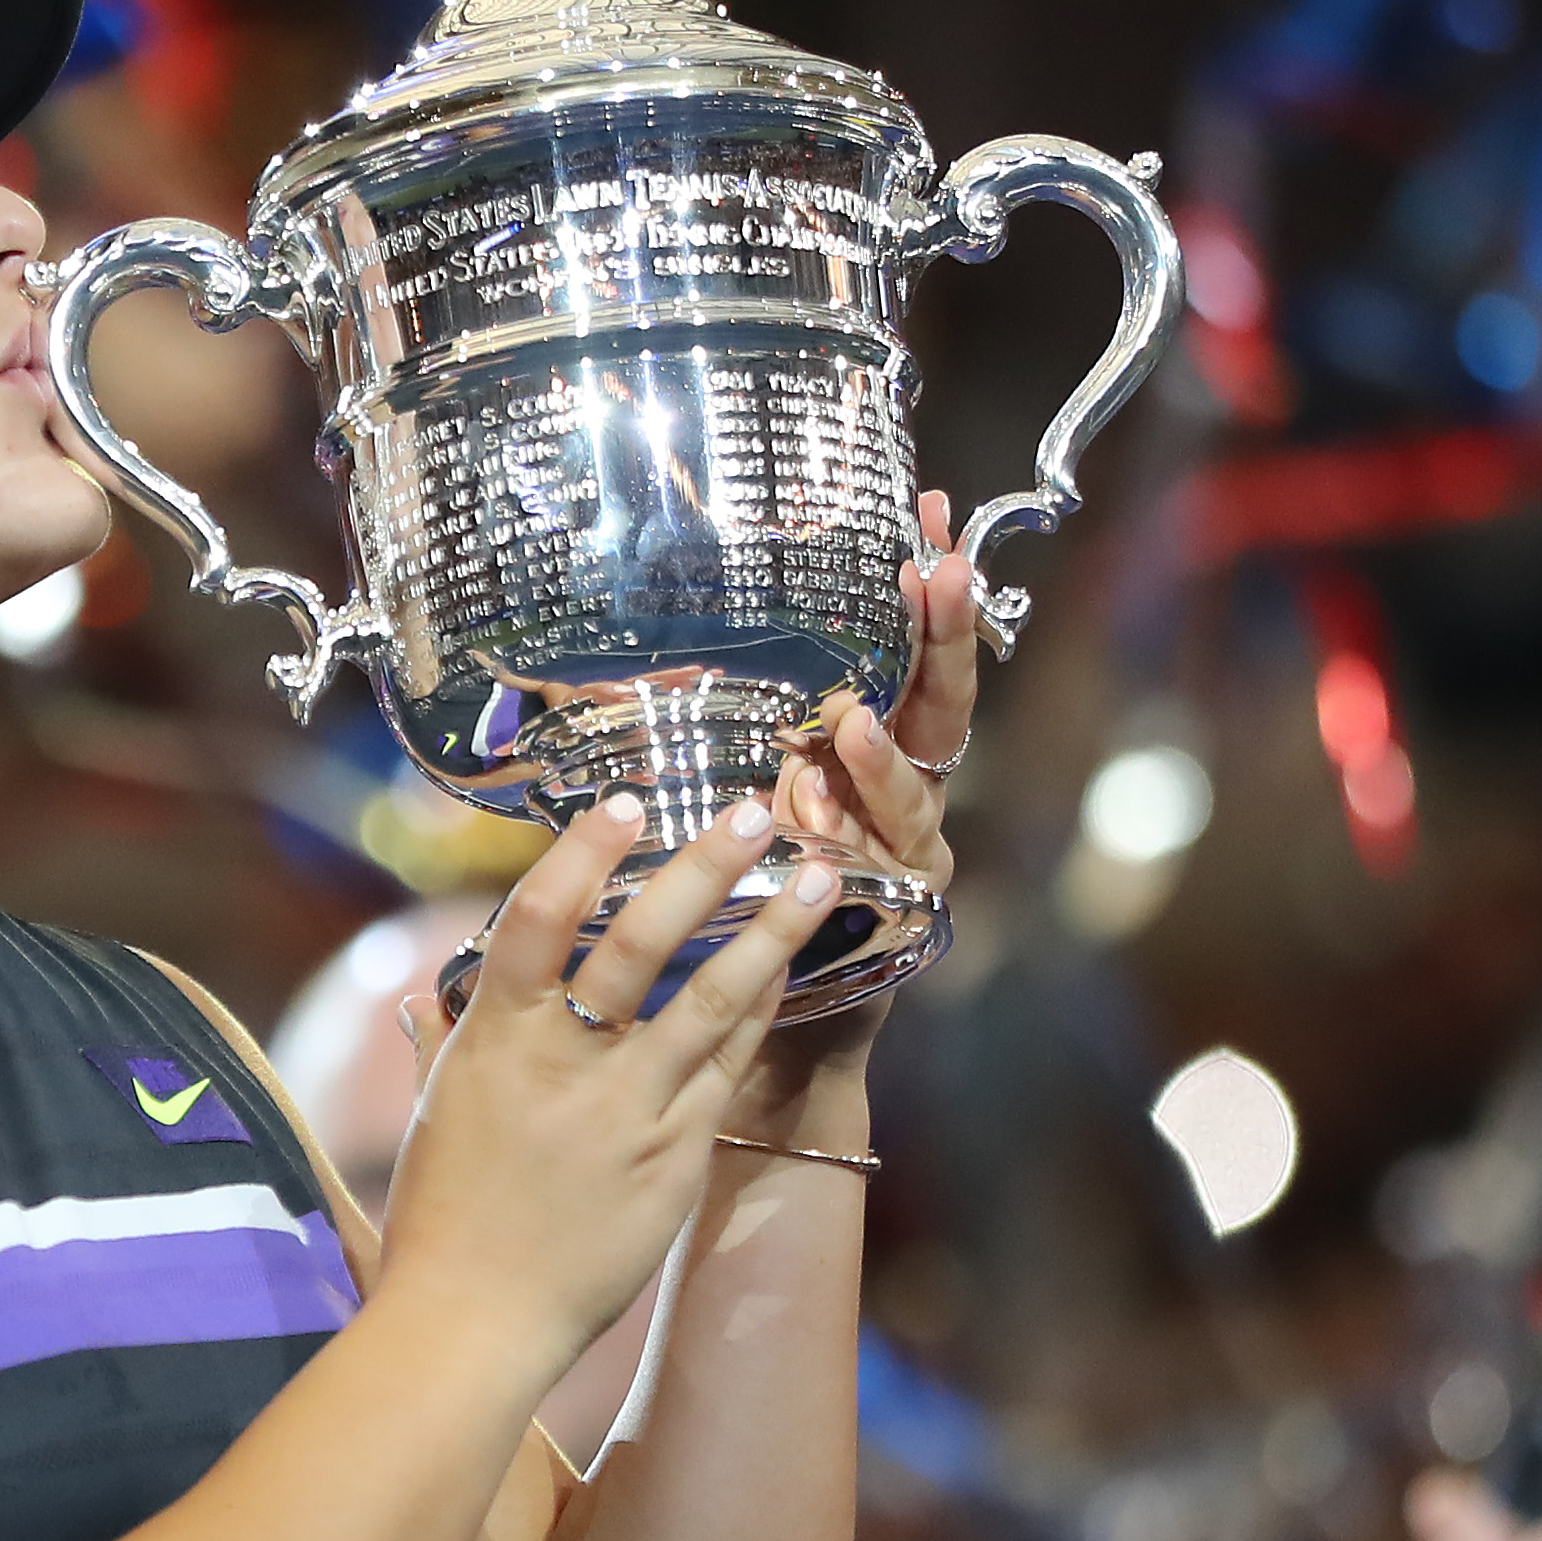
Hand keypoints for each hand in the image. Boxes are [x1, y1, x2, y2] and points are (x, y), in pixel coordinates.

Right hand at [380, 790, 836, 1375]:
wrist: (476, 1323)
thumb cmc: (442, 1217)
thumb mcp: (437, 1114)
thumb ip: (444, 1043)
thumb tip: (418, 994)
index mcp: (495, 1039)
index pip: (539, 919)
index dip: (584, 854)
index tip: (627, 803)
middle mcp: (565, 1063)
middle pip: (642, 942)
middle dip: (703, 868)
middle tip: (753, 813)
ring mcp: (628, 1110)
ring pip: (714, 1001)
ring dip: (771, 932)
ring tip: (820, 879)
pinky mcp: (674, 1158)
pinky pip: (727, 1070)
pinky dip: (759, 1015)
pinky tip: (791, 974)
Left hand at [737, 490, 979, 1105]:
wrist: (738, 1031)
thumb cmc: (716, 899)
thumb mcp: (703, 789)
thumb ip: (693, 724)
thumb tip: (598, 640)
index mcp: (855, 748)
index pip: (898, 651)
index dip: (917, 587)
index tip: (927, 508)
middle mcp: (893, 789)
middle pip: (935, 700)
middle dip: (943, 633)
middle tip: (942, 566)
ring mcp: (904, 847)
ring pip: (917, 779)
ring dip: (888, 743)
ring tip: (856, 710)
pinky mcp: (901, 906)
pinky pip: (895, 851)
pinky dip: (869, 812)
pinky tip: (840, 777)